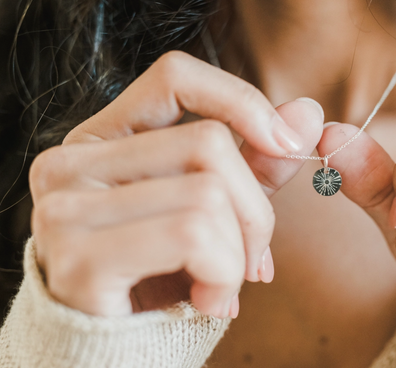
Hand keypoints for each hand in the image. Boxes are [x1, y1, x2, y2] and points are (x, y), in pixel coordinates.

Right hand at [30, 51, 323, 317]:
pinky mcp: (77, 258)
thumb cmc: (164, 276)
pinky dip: (223, 274)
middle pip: (210, 143)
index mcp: (101, 141)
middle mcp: (69, 164)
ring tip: (222, 285)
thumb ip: (258, 160)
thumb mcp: (216, 209)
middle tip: (253, 258)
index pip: (176, 77)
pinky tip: (208, 302)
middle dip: (256, 210)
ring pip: (208, 194)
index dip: (241, 101)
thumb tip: (307, 111)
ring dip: (239, 253)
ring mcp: (65, 208)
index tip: (287, 143)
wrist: (119, 355)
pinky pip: (194, 235)